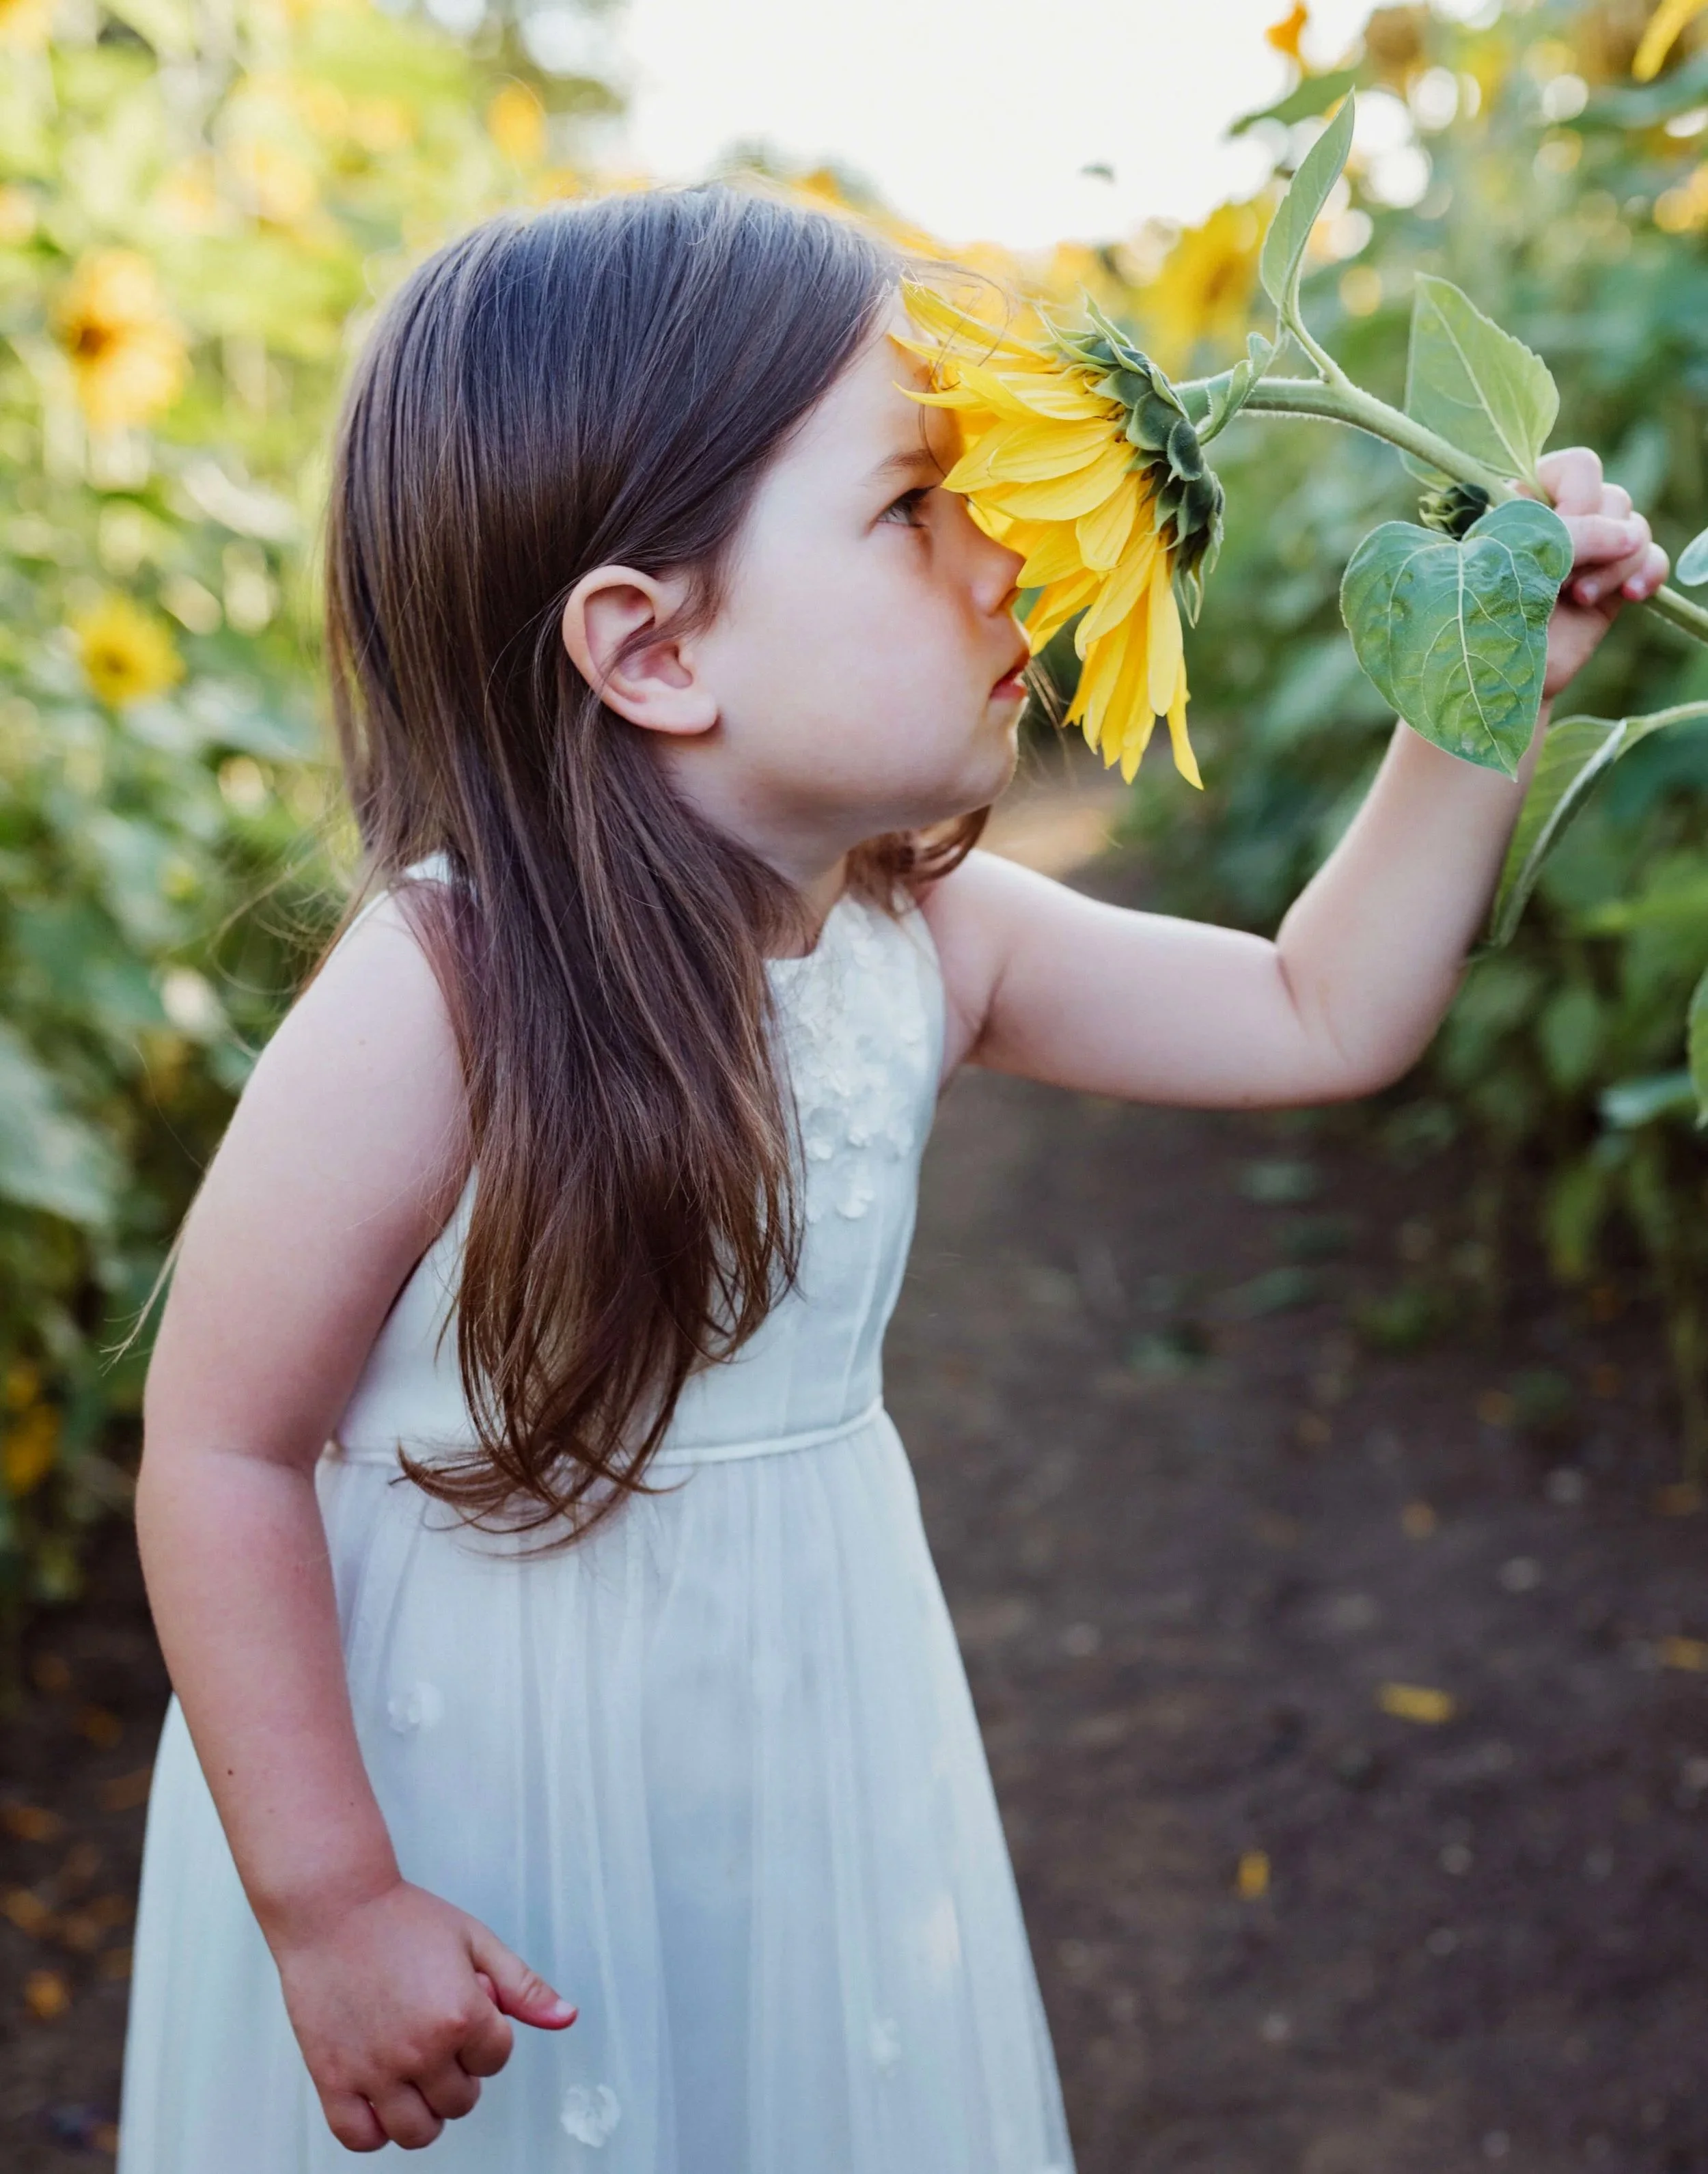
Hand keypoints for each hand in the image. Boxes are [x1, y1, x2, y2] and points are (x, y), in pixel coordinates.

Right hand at [269, 1878, 576, 2150]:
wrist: (332, 1907)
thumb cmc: (399, 1918)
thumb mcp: (474, 1939)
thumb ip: (522, 1986)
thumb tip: (565, 2017)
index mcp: (460, 2015)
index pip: (497, 2059)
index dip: (486, 2036)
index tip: (465, 2011)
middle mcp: (420, 2051)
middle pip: (461, 2101)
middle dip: (460, 2073)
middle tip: (439, 2038)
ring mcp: (375, 2070)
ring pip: (417, 2132)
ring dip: (425, 2111)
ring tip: (416, 2075)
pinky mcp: (333, 2079)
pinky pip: (360, 2138)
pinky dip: (374, 2130)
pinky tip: (381, 2100)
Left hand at [1522, 446, 1668, 701]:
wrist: (1497, 682)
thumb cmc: (1484, 619)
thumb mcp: (1520, 564)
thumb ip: (1574, 535)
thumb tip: (1634, 534)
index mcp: (1521, 503)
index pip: (1575, 468)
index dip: (1579, 497)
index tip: (1559, 536)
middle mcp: (1557, 522)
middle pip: (1612, 496)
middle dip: (1596, 540)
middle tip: (1560, 582)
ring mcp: (1585, 552)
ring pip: (1634, 527)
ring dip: (1616, 563)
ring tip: (1580, 599)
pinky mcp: (1608, 583)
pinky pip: (1651, 557)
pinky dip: (1648, 571)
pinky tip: (1633, 596)